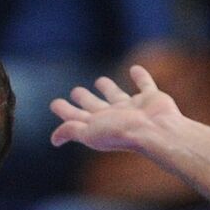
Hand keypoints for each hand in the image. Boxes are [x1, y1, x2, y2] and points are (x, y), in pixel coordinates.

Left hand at [50, 66, 183, 154]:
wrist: (155, 131)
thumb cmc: (122, 133)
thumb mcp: (90, 132)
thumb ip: (72, 130)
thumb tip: (54, 139)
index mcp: (99, 125)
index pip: (77, 116)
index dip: (65, 110)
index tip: (55, 103)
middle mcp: (115, 116)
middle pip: (95, 106)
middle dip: (85, 99)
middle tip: (76, 91)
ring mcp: (134, 108)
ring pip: (118, 95)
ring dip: (109, 88)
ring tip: (100, 80)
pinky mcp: (151, 98)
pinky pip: (145, 84)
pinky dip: (141, 76)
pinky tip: (135, 69)